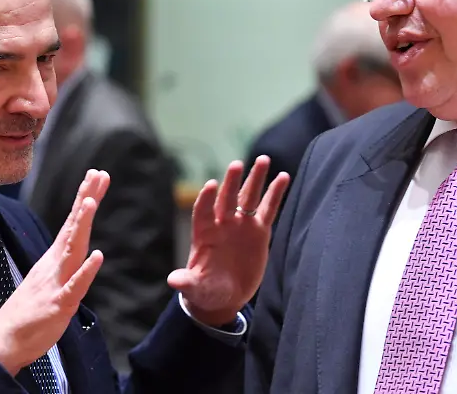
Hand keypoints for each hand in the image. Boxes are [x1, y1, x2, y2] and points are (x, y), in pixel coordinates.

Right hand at [0, 170, 109, 374]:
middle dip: (86, 200)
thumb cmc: (28, 314)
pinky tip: (97, 257)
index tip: (95, 176)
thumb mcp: (49, 282)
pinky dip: (86, 271)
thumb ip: (64, 265)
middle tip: (98, 174)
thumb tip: (79, 252)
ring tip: (91, 202)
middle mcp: (55, 265)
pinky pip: (74, 286)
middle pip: (74, 228)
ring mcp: (55, 283)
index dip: (84, 199)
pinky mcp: (58, 305)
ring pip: (72, 250)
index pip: (72, 224)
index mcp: (54, 260)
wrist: (4, 341)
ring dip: (82, 225)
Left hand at [168, 156, 289, 326]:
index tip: (211, 185)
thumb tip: (173, 281)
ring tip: (263, 159)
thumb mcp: (195, 288)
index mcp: (203, 233)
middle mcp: (222, 224)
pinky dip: (275, 194)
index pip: (203, 211)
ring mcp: (241, 225)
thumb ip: (186, 282)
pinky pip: (268, 209)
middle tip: (236, 165)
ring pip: (248, 197)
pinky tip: (283, 176)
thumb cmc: (205, 290)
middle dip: (231, 182)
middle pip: (227, 198)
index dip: (206, 199)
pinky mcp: (259, 231)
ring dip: (255, 179)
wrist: (224, 295)